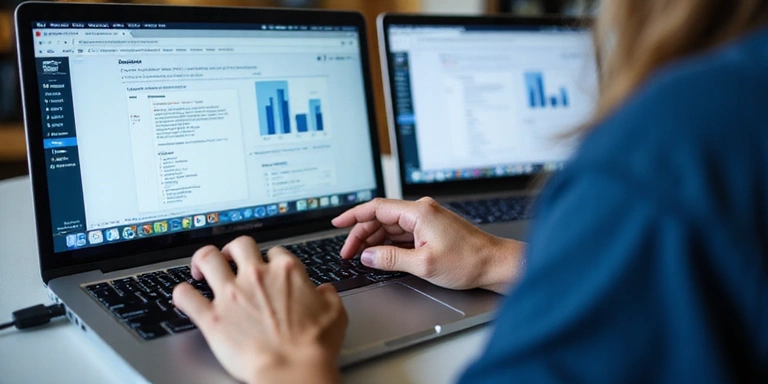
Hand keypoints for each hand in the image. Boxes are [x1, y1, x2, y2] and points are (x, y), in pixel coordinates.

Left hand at [172, 236, 346, 383]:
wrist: (293, 370)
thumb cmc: (314, 346)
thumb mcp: (336, 313)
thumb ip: (329, 295)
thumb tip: (324, 291)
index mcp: (286, 271)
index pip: (275, 252)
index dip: (271, 260)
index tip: (269, 269)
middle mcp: (256, 276)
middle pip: (239, 245)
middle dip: (234, 250)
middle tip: (232, 259)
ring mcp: (231, 295)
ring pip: (207, 258)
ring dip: (203, 260)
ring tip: (202, 267)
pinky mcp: (212, 318)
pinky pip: (185, 296)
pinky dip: (181, 293)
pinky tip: (185, 294)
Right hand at [332, 197, 524, 293]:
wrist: (495, 264)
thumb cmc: (468, 261)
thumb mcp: (423, 264)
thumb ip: (391, 258)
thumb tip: (367, 255)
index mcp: (419, 212)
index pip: (377, 207)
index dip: (353, 215)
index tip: (337, 224)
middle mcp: (422, 211)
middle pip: (381, 217)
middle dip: (361, 234)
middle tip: (347, 252)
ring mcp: (427, 220)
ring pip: (391, 226)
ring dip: (374, 240)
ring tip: (360, 256)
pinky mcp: (432, 230)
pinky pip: (402, 233)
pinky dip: (389, 243)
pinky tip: (381, 254)